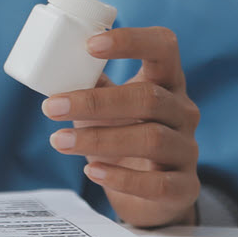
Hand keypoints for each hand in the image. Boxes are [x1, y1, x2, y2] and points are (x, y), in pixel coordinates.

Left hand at [42, 27, 199, 226]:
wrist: (148, 196)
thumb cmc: (122, 138)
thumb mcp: (107, 108)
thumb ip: (90, 86)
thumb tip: (50, 67)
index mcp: (166, 83)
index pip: (164, 47)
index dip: (132, 41)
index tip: (90, 46)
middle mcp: (183, 112)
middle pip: (149, 97)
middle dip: (95, 102)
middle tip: (51, 106)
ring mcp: (187, 150)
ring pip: (151, 139)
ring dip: (98, 139)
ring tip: (59, 140)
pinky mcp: (183, 187)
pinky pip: (158, 184)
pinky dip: (122, 178)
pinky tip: (92, 171)